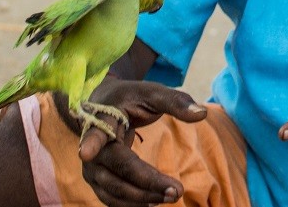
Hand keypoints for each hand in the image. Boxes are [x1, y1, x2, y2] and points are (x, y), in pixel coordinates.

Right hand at [66, 80, 207, 206]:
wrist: (104, 104)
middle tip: (177, 190)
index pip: (97, 133)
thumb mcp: (153, 93)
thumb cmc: (131, 98)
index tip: (85, 153)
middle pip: (116, 169)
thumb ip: (176, 102)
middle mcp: (92, 146)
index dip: (92, 143)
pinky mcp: (97, 180)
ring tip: (172, 196)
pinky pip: (112, 199)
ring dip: (142, 198)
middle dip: (146, 183)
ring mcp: (92, 167)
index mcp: (103, 118)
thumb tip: (202, 114)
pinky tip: (155, 201)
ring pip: (113, 190)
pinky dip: (133, 204)